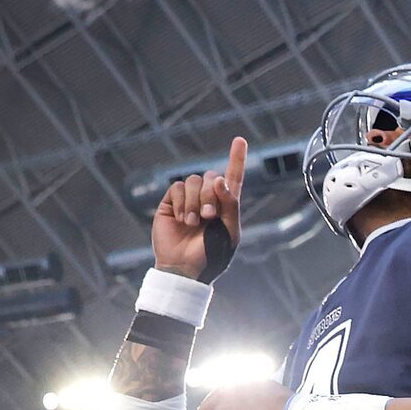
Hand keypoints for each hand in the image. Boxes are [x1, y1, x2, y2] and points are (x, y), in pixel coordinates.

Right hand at [151, 138, 247, 282]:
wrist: (184, 269)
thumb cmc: (210, 255)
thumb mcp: (229, 232)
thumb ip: (230, 205)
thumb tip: (220, 179)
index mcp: (226, 207)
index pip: (233, 178)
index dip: (237, 159)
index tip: (240, 140)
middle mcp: (207, 200)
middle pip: (212, 177)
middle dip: (211, 195)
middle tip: (208, 217)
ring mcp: (188, 200)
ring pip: (193, 180)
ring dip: (195, 202)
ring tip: (192, 223)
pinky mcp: (170, 203)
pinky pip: (177, 187)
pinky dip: (181, 203)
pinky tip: (180, 220)